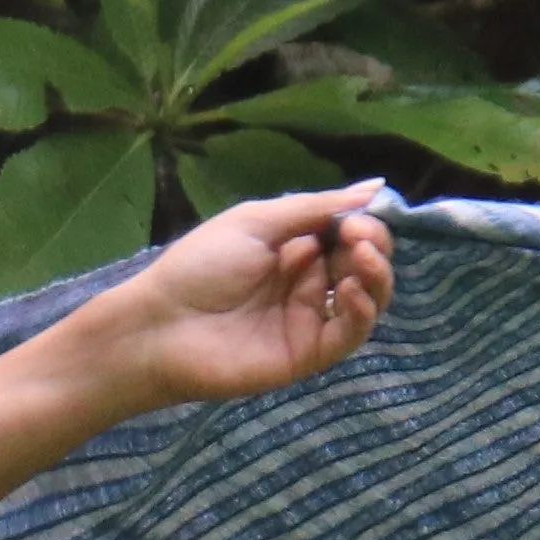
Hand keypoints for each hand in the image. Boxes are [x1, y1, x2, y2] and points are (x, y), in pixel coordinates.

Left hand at [68, 187, 394, 413]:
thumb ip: (317, 207)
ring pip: (366, 299)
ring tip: (361, 257)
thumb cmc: (200, 265)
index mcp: (294, 247)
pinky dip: (362, 311)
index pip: (349, 232)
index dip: (363, 222)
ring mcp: (309, 319)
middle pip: (364, 264)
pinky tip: (353, 290)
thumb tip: (376, 186)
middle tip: (358, 236)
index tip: (359, 216)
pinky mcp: (308, 354)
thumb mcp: (259, 221)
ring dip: (376, 275)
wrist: (162, 325)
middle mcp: (307, 282)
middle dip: (372, 244)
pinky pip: (349, 333)